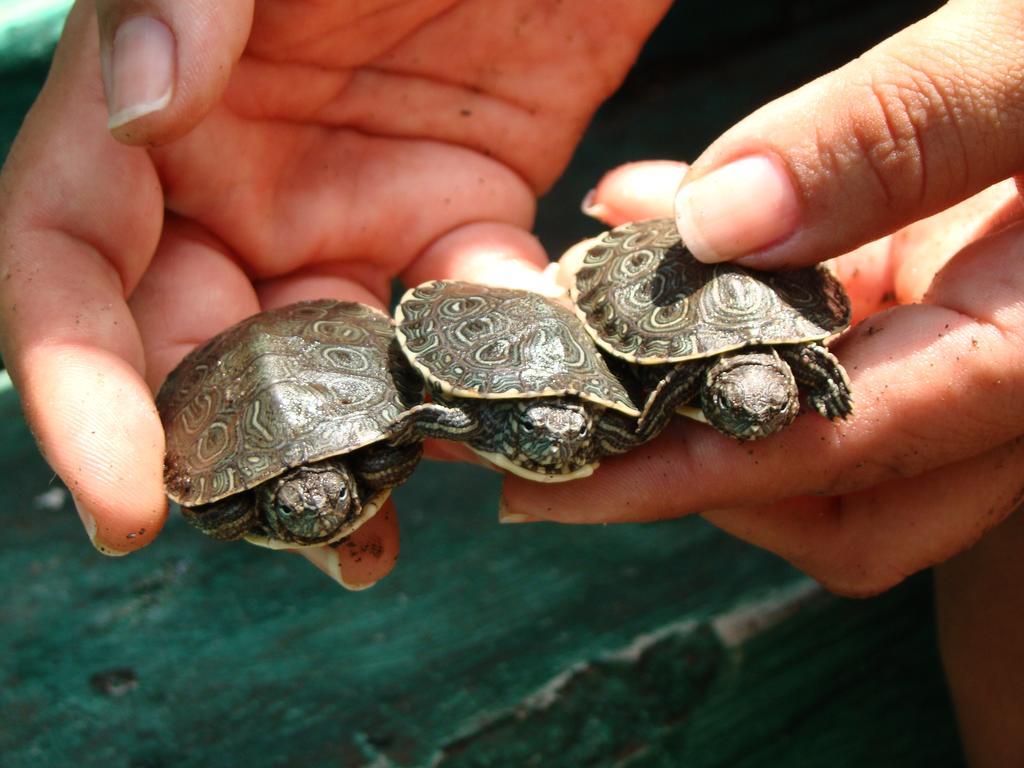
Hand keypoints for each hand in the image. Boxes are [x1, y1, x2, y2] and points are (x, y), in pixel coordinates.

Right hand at [0, 0, 669, 582]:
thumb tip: (132, 107)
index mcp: (155, 115)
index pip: (72, 269)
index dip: (81, 391)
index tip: (130, 506)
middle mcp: (240, 182)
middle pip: (207, 354)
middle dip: (243, 459)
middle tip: (307, 541)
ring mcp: (356, 206)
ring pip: (338, 365)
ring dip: (365, 453)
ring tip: (385, 540)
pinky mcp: (465, 210)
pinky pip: (462, 314)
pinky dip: (484, 368)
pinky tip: (517, 409)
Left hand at [501, 0, 1023, 597]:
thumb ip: (895, 134)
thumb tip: (719, 224)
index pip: (840, 454)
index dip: (687, 479)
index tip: (558, 488)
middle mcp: (998, 375)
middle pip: (836, 502)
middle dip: (690, 462)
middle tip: (573, 400)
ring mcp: (963, 339)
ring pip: (819, 426)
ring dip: (695, 372)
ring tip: (598, 280)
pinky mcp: (938, 292)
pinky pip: (826, 336)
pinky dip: (737, 298)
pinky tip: (667, 210)